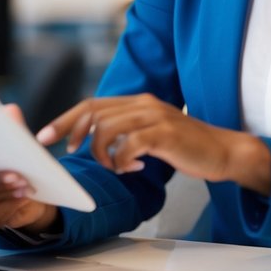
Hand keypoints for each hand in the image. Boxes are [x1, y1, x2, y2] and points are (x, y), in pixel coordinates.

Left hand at [36, 95, 270, 193]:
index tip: (46, 136)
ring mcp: (154, 116)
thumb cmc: (186, 148)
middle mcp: (143, 104)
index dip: (66, 119)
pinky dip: (123, 160)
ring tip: (115, 167)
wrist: (224, 152)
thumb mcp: (151, 134)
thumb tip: (94, 140)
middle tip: (65, 152)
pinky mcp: (164, 133)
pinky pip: (129, 145)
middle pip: (92, 112)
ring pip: (106, 129)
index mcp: (138, 102)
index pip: (92, 104)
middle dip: (70, 132)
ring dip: (102, 153)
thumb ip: (128, 131)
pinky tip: (135, 169)